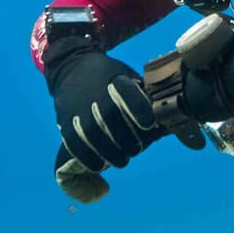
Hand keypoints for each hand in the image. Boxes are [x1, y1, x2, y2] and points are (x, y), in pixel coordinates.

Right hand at [48, 49, 166, 172]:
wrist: (72, 68)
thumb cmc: (110, 78)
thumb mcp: (128, 76)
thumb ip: (144, 95)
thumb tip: (168, 120)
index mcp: (117, 80)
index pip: (129, 95)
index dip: (140, 110)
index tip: (149, 124)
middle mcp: (96, 95)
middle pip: (112, 121)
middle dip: (127, 140)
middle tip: (136, 149)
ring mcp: (78, 109)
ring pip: (93, 136)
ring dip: (110, 153)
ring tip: (122, 160)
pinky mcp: (65, 122)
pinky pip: (76, 145)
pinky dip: (88, 158)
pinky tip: (100, 165)